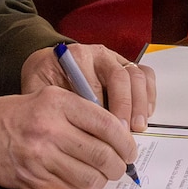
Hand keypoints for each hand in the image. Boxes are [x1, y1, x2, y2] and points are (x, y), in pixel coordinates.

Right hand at [0, 86, 139, 188]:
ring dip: (102, 180)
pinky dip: (80, 187)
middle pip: (102, 155)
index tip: (130, 148)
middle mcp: (50, 130)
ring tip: (101, 174)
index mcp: (58, 104)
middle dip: (118, 165)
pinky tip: (78, 178)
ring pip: (90, 178)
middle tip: (120, 166)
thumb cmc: (19, 114)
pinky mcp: (34, 179)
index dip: (125, 141)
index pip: (106, 124)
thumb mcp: (50, 98)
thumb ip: (83, 112)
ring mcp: (41, 158)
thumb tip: (118, 135)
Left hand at [20, 43, 155, 130]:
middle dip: (126, 108)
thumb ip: (54, 106)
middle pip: (122, 77)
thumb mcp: (39, 90)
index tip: (104, 132)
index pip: (96, 83)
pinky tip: (145, 114)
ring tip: (137, 128)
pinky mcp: (127, 66)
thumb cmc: (45, 79)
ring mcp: (116, 59)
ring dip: (140, 104)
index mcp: (77, 57)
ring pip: (137, 76)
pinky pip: (145, 75)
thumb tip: (70, 133)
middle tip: (125, 133)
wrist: (49, 63)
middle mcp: (99, 55)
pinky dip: (149, 95)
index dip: (103, 110)